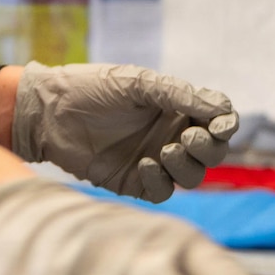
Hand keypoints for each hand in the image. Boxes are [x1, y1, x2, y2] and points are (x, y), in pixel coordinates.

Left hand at [12, 63, 237, 200]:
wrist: (48, 112)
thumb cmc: (91, 88)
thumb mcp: (137, 83)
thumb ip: (178, 94)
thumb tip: (221, 109)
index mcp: (175, 107)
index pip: (218, 119)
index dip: (226, 123)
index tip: (221, 124)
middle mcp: (170, 134)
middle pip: (212, 152)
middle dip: (208, 147)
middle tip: (187, 137)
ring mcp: (155, 159)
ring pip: (192, 175)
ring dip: (187, 165)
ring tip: (165, 150)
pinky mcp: (135, 182)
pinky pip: (163, 191)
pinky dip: (161, 181)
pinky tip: (144, 165)